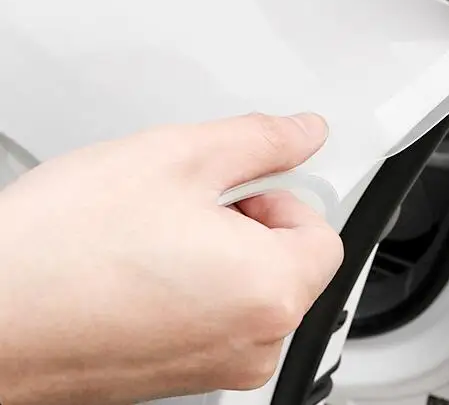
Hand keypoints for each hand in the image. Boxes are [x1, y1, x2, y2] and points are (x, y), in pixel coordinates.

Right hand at [0, 113, 342, 404]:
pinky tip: (139, 269)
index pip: (323, 235)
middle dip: (249, 227)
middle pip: (289, 266)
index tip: (238, 188)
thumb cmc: (64, 250)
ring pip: (250, 292)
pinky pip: (215, 320)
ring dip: (218, 257)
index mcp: (271, 292)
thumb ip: (260, 140)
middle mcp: (255, 344)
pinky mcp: (180, 377)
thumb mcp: (177, 157)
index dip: (281, 199)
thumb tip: (304, 133)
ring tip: (151, 240)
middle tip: (184, 208)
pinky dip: (194, 290)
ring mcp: (218, 368)